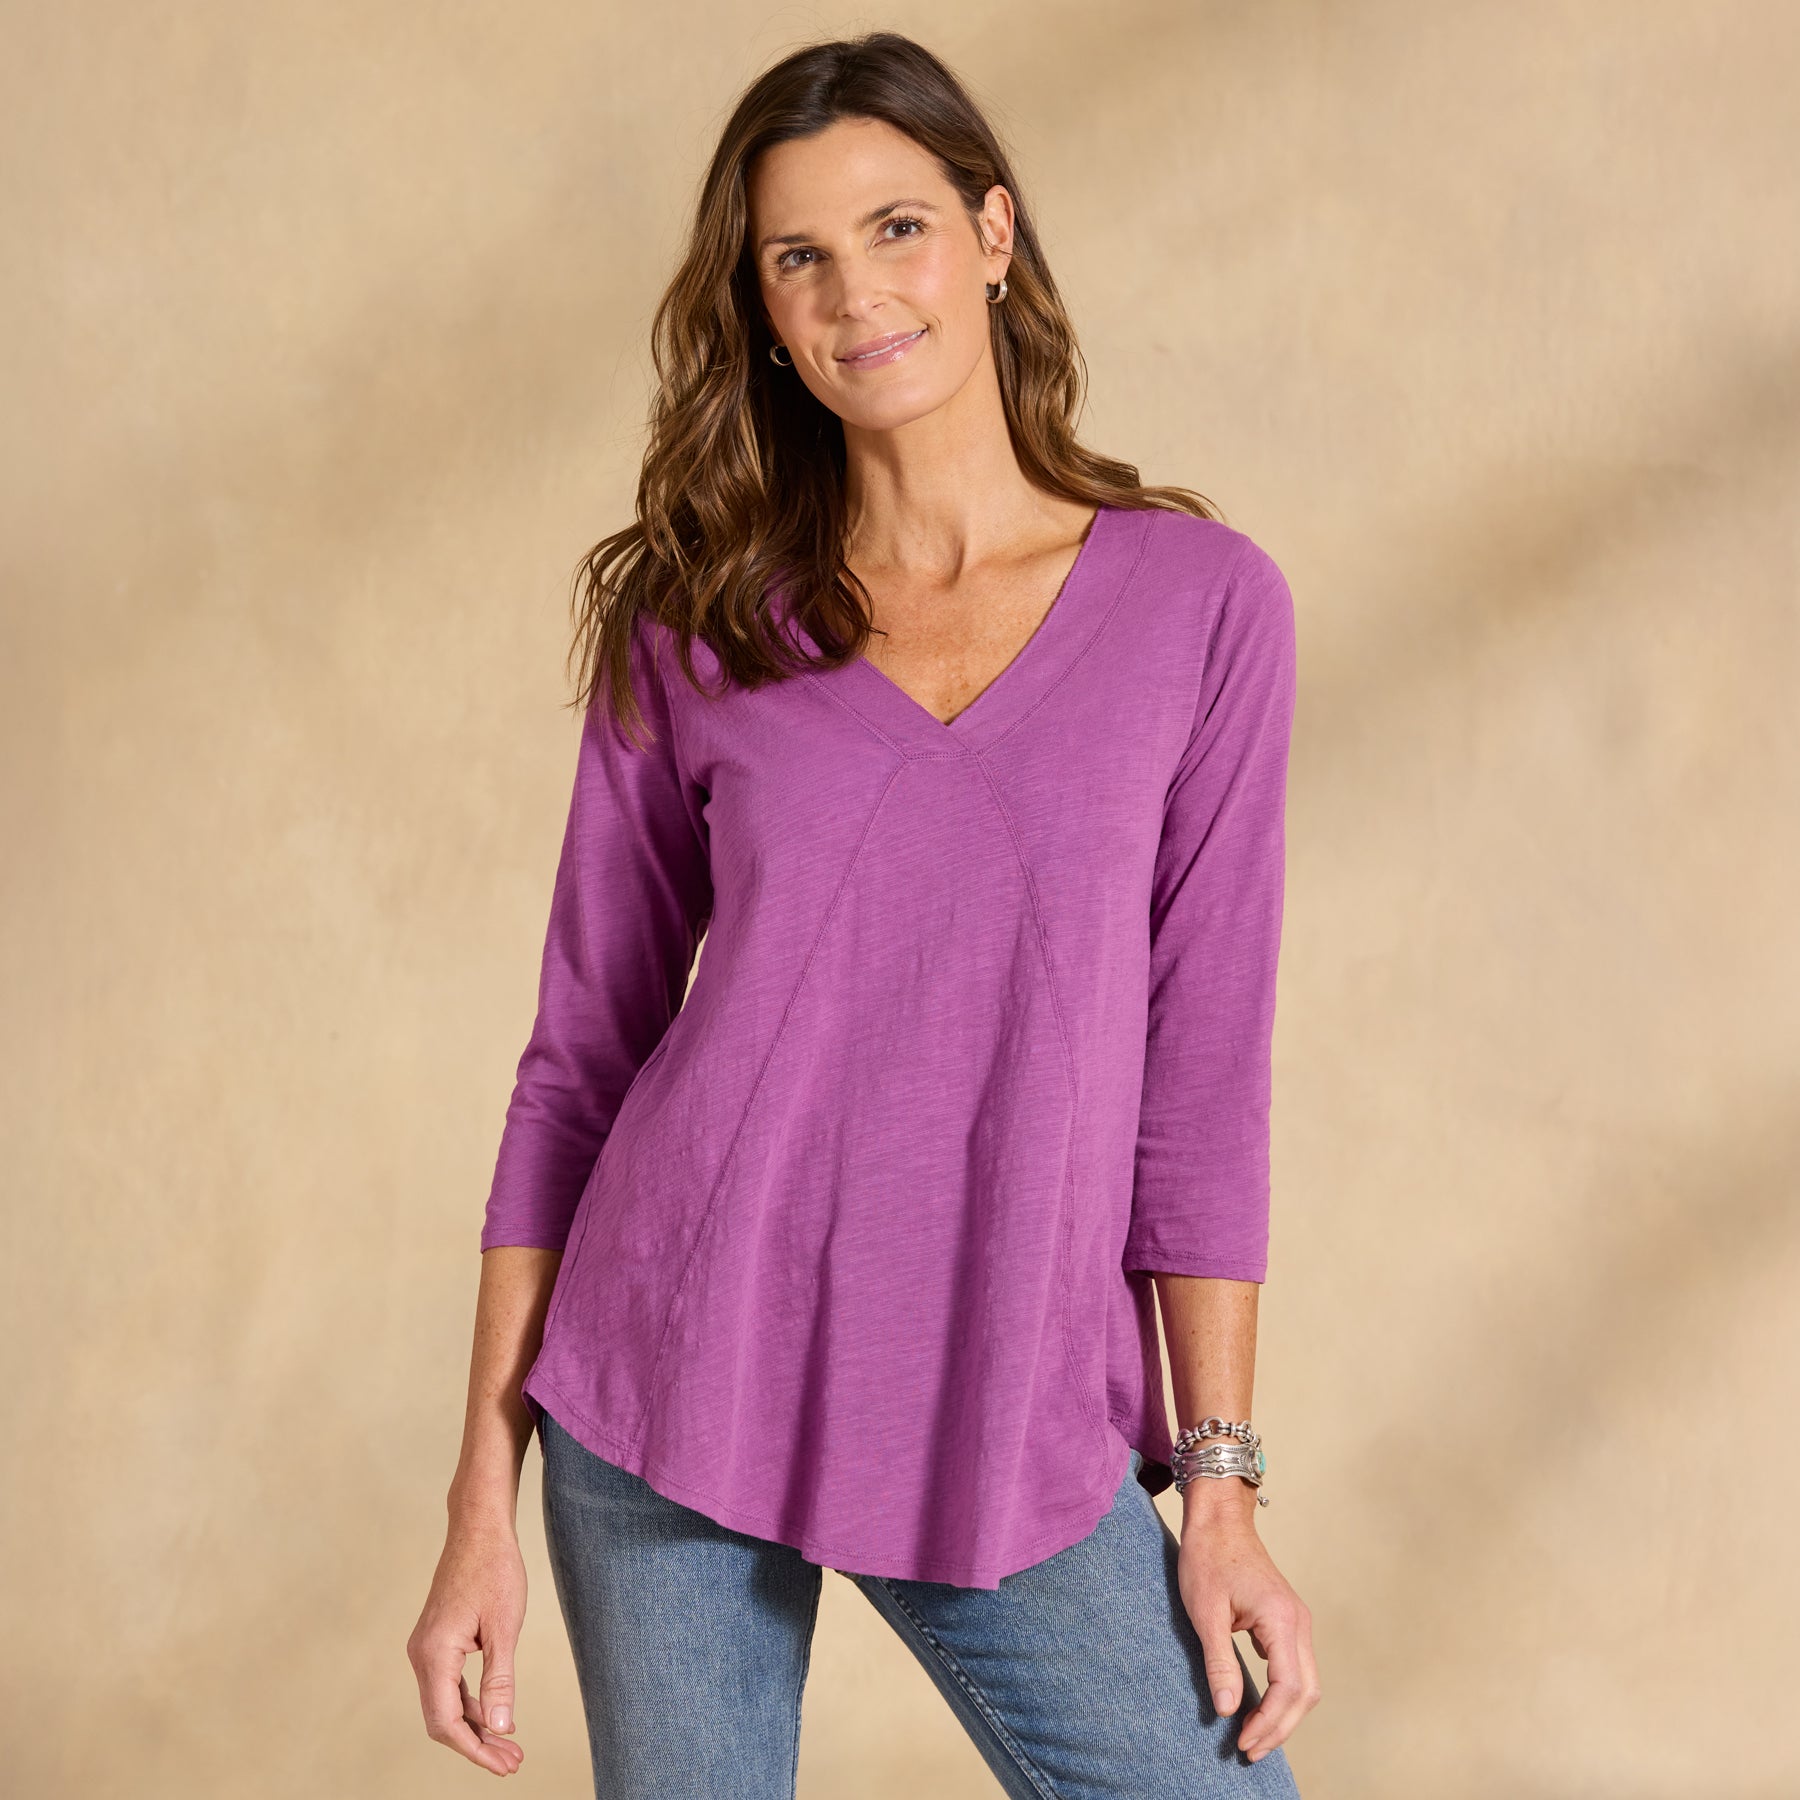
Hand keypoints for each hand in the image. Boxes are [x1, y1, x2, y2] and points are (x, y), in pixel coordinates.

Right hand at [407, 1514, 529, 1775]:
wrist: (479, 1528)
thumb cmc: (494, 1569)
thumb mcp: (505, 1627)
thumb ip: (500, 1680)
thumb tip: (502, 1728)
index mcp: (434, 1654)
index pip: (447, 1722)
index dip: (475, 1750)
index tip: (504, 1764)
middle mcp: (421, 1655)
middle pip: (443, 1719)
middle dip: (477, 1744)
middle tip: (513, 1762)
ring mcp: (426, 1648)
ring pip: (446, 1703)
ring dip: (476, 1726)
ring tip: (510, 1746)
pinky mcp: (436, 1641)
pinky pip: (449, 1684)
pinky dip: (471, 1703)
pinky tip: (496, 1714)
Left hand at [1176, 1496, 1319, 1763]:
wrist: (1219, 1519)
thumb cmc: (1209, 1557)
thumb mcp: (1206, 1612)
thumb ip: (1219, 1662)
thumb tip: (1227, 1710)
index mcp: (1282, 1620)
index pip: (1287, 1688)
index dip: (1268, 1722)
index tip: (1242, 1741)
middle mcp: (1299, 1623)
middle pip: (1305, 1692)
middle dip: (1280, 1728)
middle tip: (1249, 1750)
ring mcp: (1297, 1621)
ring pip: (1305, 1682)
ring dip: (1284, 1714)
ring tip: (1254, 1736)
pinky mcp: (1287, 1620)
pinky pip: (1295, 1667)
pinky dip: (1283, 1694)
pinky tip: (1259, 1707)